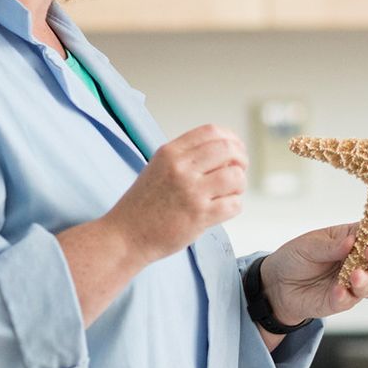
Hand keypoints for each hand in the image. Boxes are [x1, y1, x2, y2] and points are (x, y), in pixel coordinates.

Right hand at [105, 125, 246, 265]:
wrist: (126, 235)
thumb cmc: (143, 205)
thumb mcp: (158, 168)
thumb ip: (185, 157)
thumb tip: (223, 150)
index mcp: (170, 153)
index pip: (211, 131)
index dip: (230, 139)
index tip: (235, 149)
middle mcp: (181, 168)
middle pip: (228, 149)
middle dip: (241, 159)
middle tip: (239, 170)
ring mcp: (191, 192)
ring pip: (235, 177)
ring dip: (239, 184)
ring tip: (230, 193)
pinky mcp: (199, 216)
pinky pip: (234, 204)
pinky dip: (234, 205)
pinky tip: (223, 208)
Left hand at [259, 218, 367, 323]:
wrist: (276, 284)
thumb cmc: (296, 257)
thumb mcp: (309, 245)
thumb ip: (331, 245)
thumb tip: (351, 241)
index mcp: (353, 238)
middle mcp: (358, 260)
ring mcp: (351, 282)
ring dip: (366, 279)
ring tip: (354, 275)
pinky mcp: (341, 301)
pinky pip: (350, 300)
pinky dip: (345, 295)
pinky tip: (339, 290)